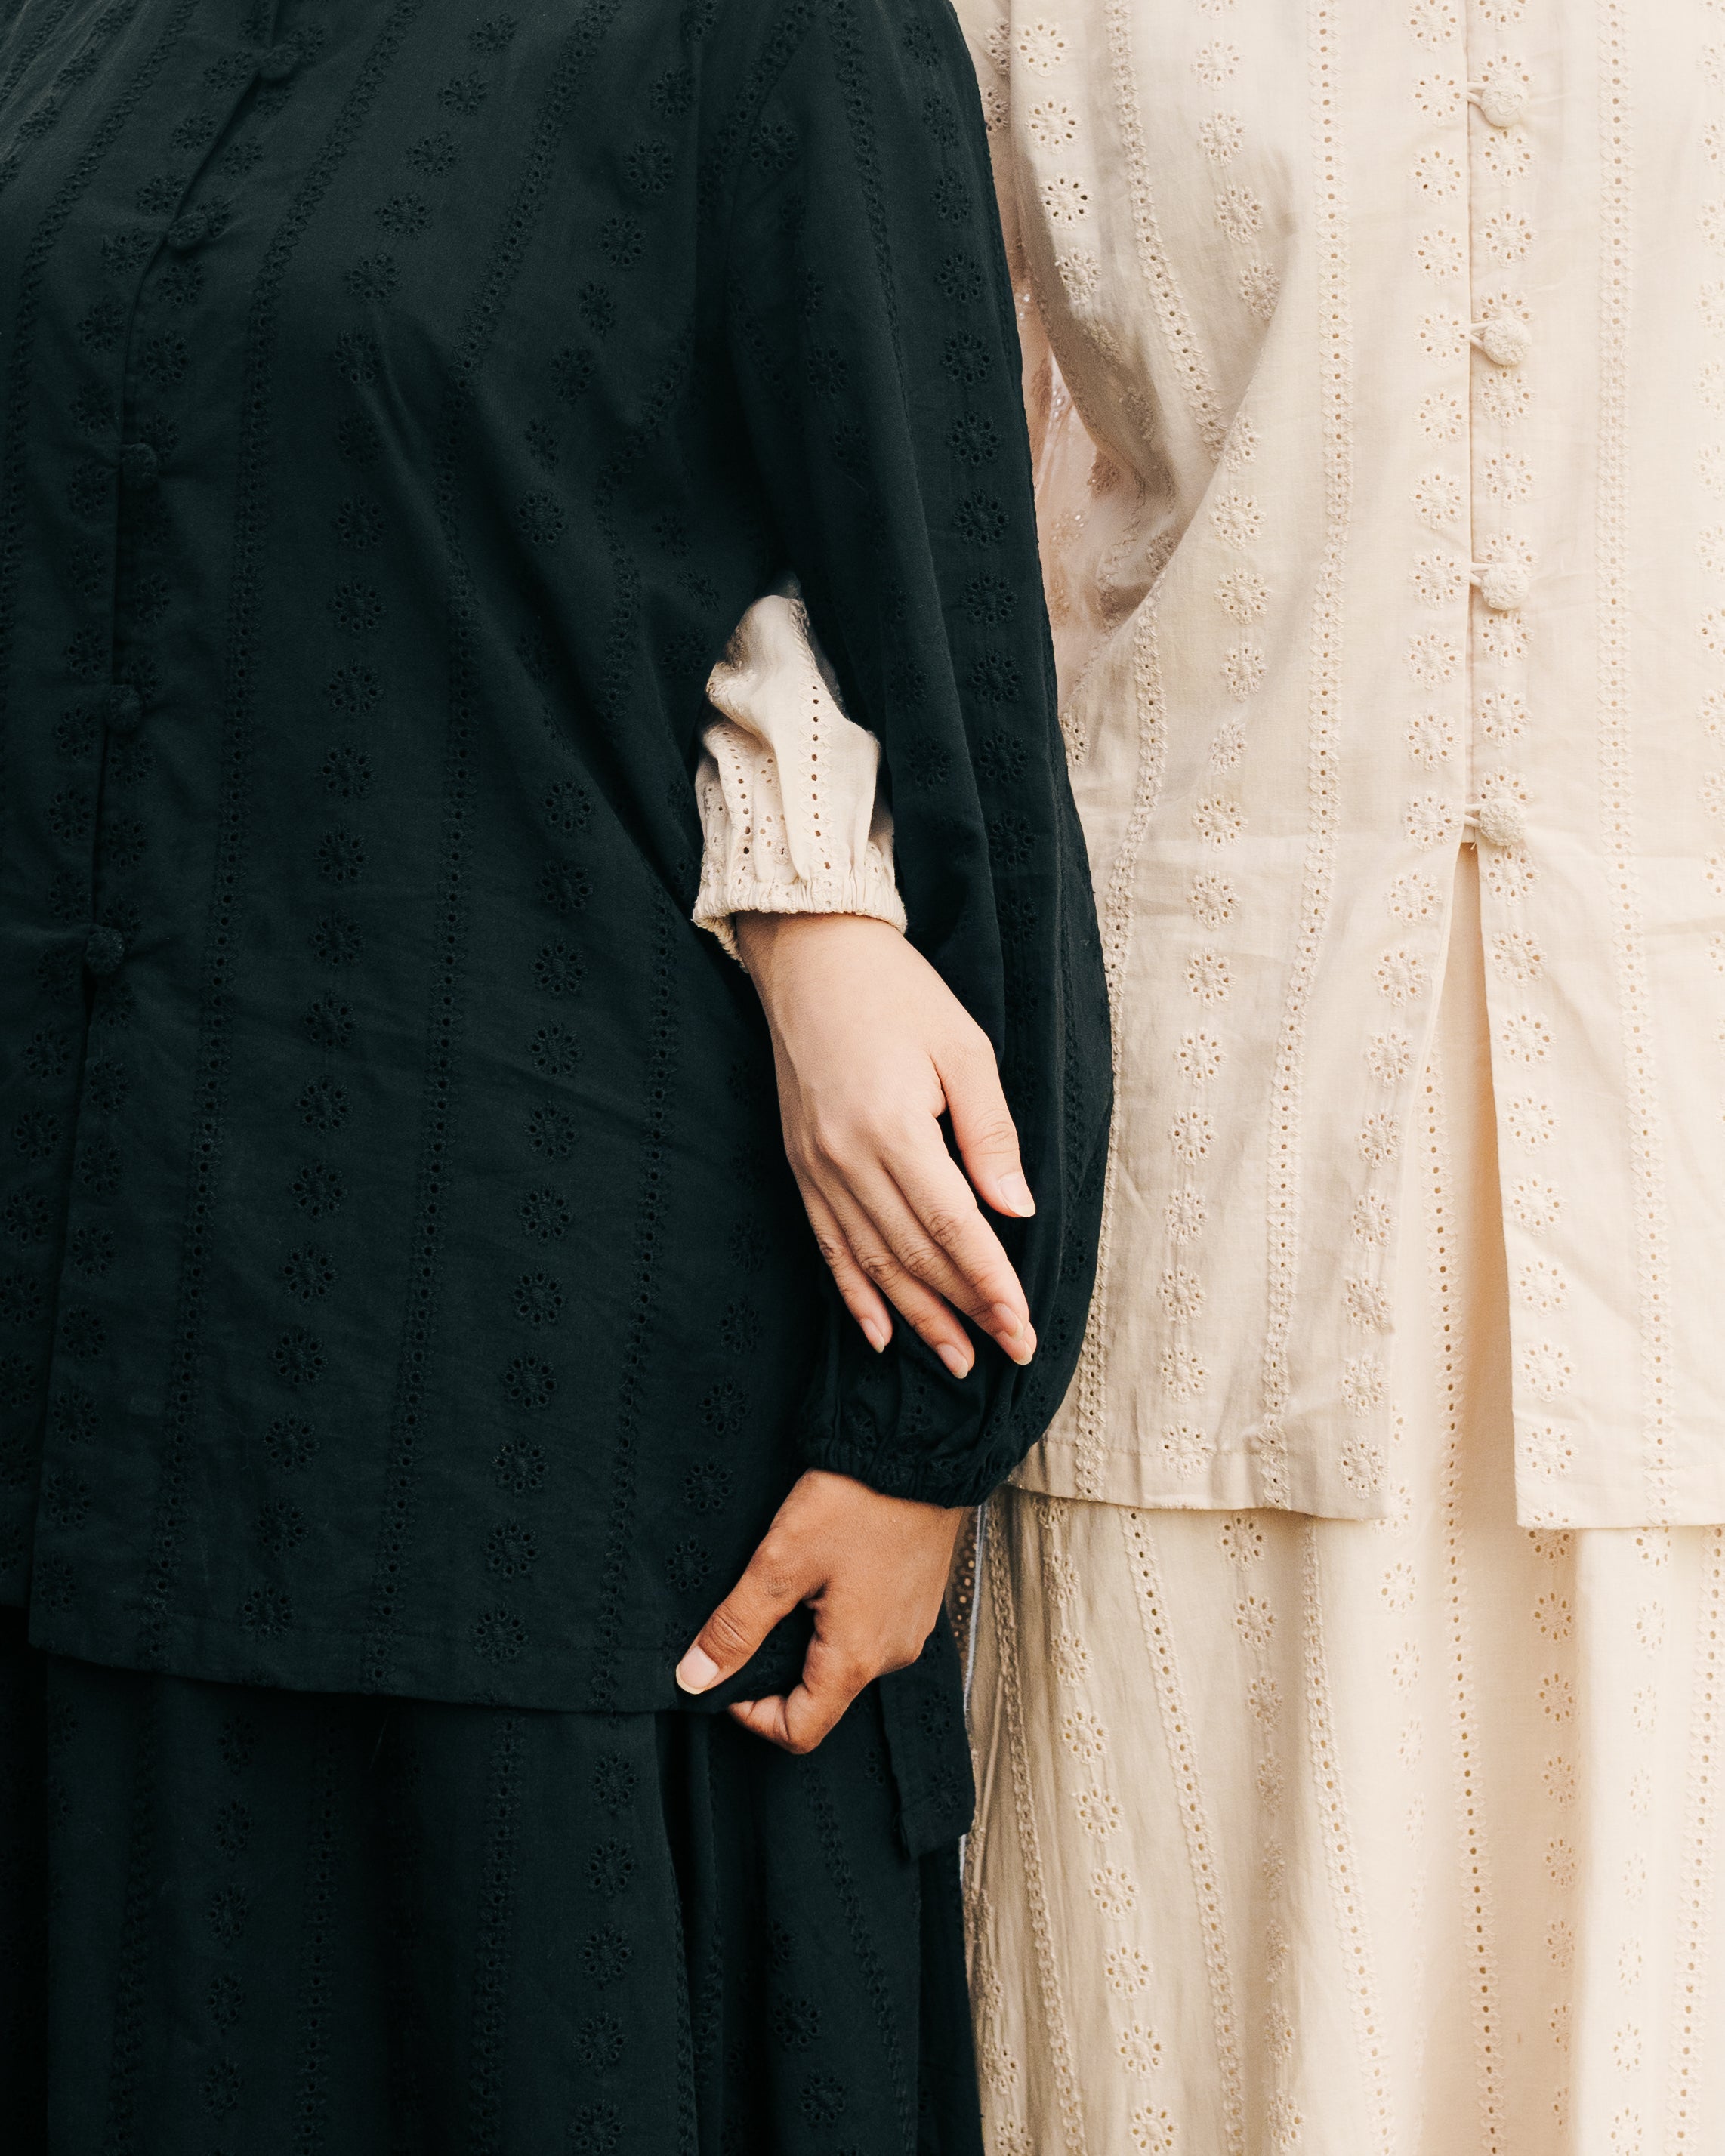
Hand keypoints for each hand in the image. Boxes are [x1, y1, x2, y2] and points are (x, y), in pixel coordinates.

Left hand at [674, 1468, 964, 1751]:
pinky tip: (827, 1570)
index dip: (753, 1716)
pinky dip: (840, 1616)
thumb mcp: (781, 1562)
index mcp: (857, 1658)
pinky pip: (871, 1629)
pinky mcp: (917, 1599)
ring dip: (809, 1638)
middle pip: (823, 1696)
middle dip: (778, 1671)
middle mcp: (892, 1655)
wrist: (918, 1449)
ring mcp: (911, 1627)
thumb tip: (695, 1678)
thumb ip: (736, 1627)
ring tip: (791, 1585)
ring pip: (846, 1659)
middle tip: (752, 1619)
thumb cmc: (855, 1501)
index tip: (729, 1675)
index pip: (801, 1731)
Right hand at [734, 911, 1034, 1377]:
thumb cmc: (898, 992)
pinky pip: (827, 1244)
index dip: (990, 1284)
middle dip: (965, 1310)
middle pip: (913, 1254)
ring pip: (870, 1260)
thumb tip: (1016, 1210)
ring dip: (917, 1316)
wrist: (810, 955)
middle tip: (1006, 1351)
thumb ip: (990, 1133)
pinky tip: (880, 1333)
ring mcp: (816, 1165)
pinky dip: (854, 1294)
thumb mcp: (964, 1048)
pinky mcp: (799, 1163)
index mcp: (893, 1126)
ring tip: (957, 1359)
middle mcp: (846, 1157)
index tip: (1022, 1327)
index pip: (952, 1226)